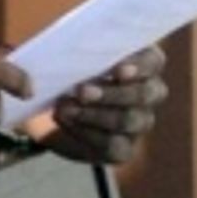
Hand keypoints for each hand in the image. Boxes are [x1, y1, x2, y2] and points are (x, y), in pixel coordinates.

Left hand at [45, 46, 167, 165]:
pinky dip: (87, 134)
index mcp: (141, 61)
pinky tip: (67, 122)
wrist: (47, 103)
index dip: (140, 66)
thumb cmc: (63, 69)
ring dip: (96, 115)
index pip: (154, 62)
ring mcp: (138, 122)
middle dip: (113, 93)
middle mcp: (148, 92)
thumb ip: (62, 49)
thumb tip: (42, 69)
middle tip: (81, 91)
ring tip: (65, 108)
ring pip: (130, 120)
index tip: (117, 70)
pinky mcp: (123, 148)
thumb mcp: (61, 54)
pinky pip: (114, 145)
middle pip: (146, 94)